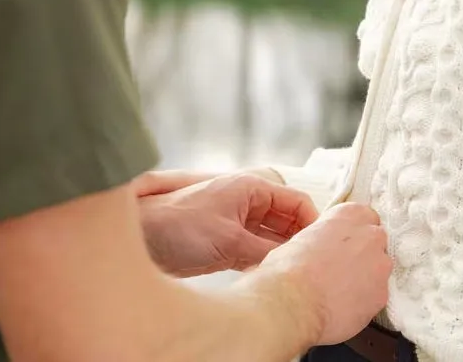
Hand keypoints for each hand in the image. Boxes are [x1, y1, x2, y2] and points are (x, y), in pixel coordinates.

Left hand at [136, 167, 317, 277]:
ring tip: (294, 269)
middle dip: (298, 238)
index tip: (321, 244)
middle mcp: (248, 202)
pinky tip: (270, 274)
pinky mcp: (227, 242)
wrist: (141, 237)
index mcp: (253, 188)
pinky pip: (256, 250)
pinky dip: (264, 261)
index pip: (296, 201)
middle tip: (310, 261)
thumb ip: (263, 250)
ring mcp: (238, 222)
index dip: (312, 221)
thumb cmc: (180, 225)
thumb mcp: (229, 240)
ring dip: (281, 251)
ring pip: (272, 236)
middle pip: (286, 219)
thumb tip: (289, 262)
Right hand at [260, 202, 391, 344]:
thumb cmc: (289, 270)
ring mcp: (380, 265)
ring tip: (341, 293)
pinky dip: (365, 301)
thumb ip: (324, 236)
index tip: (344, 246)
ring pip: (379, 270)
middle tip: (341, 270)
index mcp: (350, 215)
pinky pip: (376, 296)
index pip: (364, 217)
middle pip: (375, 242)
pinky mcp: (382, 294)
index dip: (353, 234)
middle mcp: (371, 235)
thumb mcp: (302, 237)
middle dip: (363, 254)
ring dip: (366, 278)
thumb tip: (321, 247)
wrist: (293, 303)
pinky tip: (344, 307)